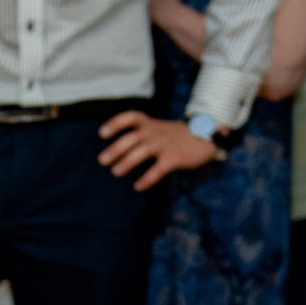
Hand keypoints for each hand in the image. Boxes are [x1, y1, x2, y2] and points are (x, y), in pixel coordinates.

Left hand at [98, 111, 219, 190]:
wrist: (204, 136)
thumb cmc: (173, 135)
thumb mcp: (156, 128)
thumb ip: (140, 134)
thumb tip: (114, 151)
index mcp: (149, 124)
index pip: (131, 117)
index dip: (115, 123)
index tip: (102, 133)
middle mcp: (155, 132)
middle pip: (132, 137)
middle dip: (116, 148)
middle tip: (102, 160)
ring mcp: (165, 144)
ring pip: (143, 151)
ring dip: (127, 162)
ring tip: (115, 172)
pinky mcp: (174, 158)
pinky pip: (158, 169)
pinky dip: (147, 178)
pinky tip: (138, 187)